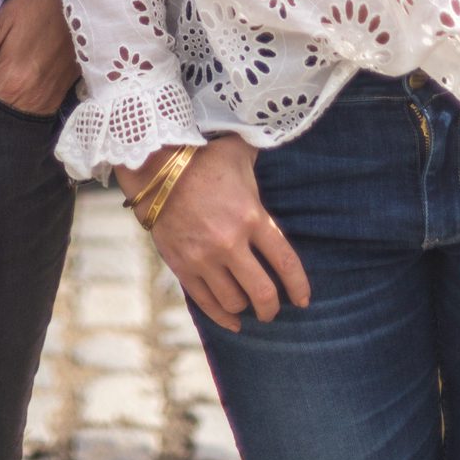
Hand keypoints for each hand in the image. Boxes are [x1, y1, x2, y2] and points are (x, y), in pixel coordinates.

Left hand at [0, 0, 79, 116]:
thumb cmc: (37, 5)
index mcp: (11, 80)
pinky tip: (22, 87)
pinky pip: (39, 110)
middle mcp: (32, 96)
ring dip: (8, 105)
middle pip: (1, 113)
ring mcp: (50, 97)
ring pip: (20, 115)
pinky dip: (27, 104)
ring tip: (1, 84)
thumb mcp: (3, 20)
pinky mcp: (64, 92)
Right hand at [117, 135, 310, 333]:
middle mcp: (230, 242)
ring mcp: (204, 257)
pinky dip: (222, 317)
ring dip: (244, 307)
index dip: (299, 286)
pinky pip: (206, 302)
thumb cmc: (203, 158)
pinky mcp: (182, 266)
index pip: (286, 263)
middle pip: (262, 293)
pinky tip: (232, 321)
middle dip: (271, 308)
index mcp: (252, 216)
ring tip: (247, 305)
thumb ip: (260, 156)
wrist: (155, 167)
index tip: (304, 300)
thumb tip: (274, 138)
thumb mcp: (239, 153)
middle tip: (273, 310)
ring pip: (234, 302)